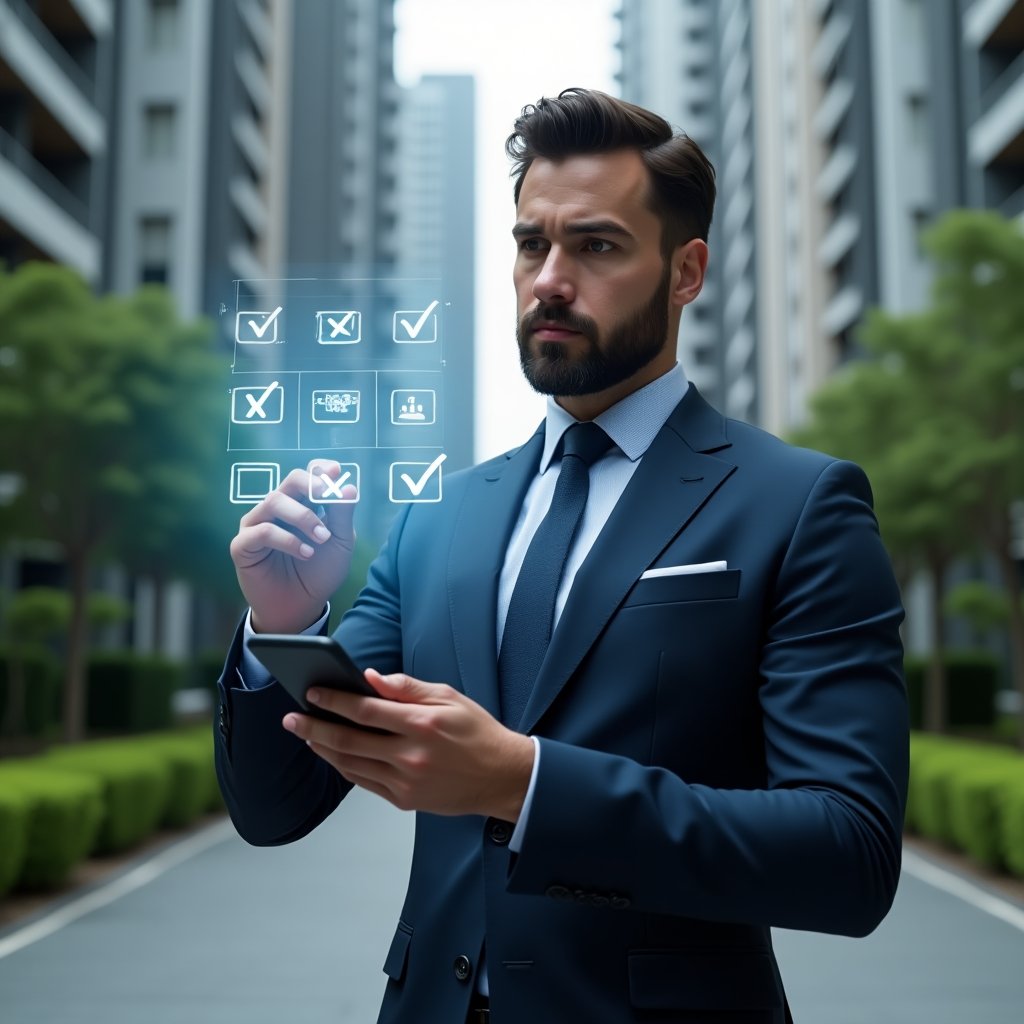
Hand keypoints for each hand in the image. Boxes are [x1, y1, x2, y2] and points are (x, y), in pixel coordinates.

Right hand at [230, 460, 356, 633]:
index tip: (335, 472)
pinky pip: (262, 531)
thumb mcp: (340, 543)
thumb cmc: (320, 572)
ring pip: (275, 501)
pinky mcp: (243, 545)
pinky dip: (287, 540)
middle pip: (291, 480)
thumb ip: (343, 515)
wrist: (303, 606)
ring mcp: (257, 524)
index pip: (308, 474)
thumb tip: (350, 487)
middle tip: (329, 499)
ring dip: (303, 517)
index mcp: (302, 503)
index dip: (320, 469)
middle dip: (312, 486)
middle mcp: (278, 508)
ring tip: (321, 538)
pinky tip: (305, 553)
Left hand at [282, 670, 535, 820]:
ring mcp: (406, 781)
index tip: (313, 692)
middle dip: (314, 726)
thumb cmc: (477, 732)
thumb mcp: (451, 697)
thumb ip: (409, 687)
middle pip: (349, 740)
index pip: (365, 710)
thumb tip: (371, 678)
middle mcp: (411, 755)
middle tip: (291, 717)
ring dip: (323, 748)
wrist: (501, 777)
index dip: (334, 701)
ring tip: (306, 734)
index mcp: (422, 724)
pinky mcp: (405, 800)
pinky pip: (364, 782)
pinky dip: (344, 767)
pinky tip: (333, 754)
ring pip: (351, 764)